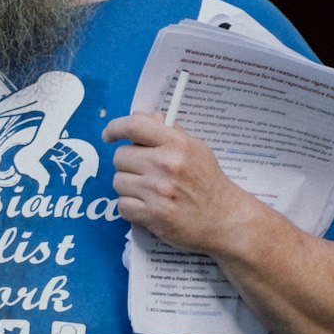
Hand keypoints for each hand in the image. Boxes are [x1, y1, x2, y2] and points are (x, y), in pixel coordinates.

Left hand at [102, 111, 245, 252]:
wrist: (225, 219)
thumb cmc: (208, 182)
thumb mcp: (195, 148)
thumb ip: (167, 130)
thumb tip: (139, 115)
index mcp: (176, 144)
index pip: (134, 126)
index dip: (115, 128)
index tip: (109, 135)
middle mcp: (166, 165)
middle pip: (120, 156)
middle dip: (127, 164)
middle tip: (143, 172)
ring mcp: (158, 191)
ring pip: (118, 182)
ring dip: (128, 187)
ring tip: (147, 191)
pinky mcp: (153, 215)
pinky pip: (122, 205)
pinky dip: (131, 207)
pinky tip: (147, 206)